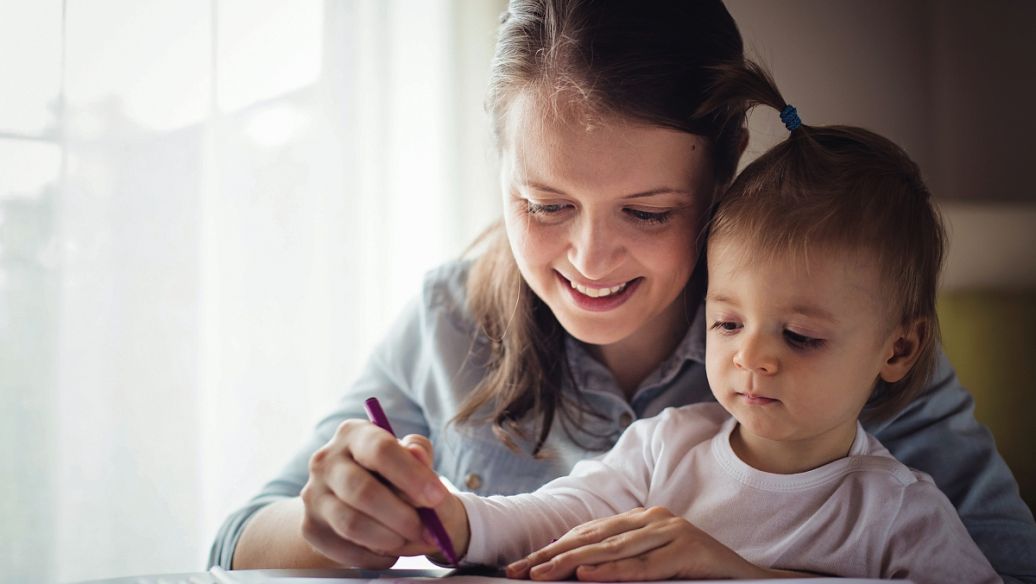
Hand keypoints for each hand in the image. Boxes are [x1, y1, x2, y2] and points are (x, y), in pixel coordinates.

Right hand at [299, 419, 448, 567]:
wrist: (355, 501)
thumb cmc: (391, 473)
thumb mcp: (410, 457)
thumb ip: (419, 455)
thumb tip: (417, 455)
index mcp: (353, 434)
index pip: (380, 450)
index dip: (412, 476)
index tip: (437, 497)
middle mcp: (326, 460)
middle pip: (363, 491)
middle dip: (402, 516)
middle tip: (427, 530)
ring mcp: (313, 494)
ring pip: (352, 524)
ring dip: (390, 539)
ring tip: (411, 540)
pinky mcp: (310, 527)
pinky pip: (344, 549)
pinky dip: (374, 556)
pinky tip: (391, 550)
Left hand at [505, 506, 775, 580]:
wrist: (752, 581)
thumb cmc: (698, 576)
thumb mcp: (654, 567)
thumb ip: (622, 563)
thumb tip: (575, 573)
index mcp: (642, 519)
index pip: (588, 533)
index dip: (553, 549)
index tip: (522, 566)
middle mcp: (654, 518)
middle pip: (593, 538)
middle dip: (552, 556)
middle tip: (519, 571)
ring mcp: (673, 531)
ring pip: (613, 550)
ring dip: (572, 563)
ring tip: (542, 574)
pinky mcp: (688, 551)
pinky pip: (644, 566)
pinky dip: (614, 572)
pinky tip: (588, 576)